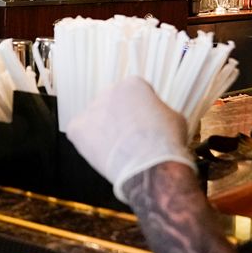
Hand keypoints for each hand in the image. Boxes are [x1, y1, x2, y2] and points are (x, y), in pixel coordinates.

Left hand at [66, 76, 194, 202]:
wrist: (150, 168)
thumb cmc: (166, 145)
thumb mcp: (174, 118)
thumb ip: (159, 111)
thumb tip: (155, 119)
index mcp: (133, 84)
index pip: (134, 94)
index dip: (140, 112)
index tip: (144, 125)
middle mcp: (109, 91)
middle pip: (112, 104)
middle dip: (118, 119)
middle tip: (128, 140)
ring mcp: (91, 109)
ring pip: (95, 119)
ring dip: (103, 131)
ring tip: (117, 151)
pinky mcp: (77, 128)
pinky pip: (79, 133)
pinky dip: (87, 143)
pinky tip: (102, 153)